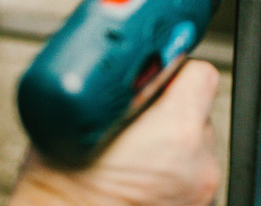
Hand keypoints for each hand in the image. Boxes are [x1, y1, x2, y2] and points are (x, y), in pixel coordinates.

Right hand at [8, 60, 221, 205]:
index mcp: (176, 132)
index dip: (176, 70)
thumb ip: (119, 90)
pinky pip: (188, 175)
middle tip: (132, 124)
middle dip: (168, 110)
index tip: (157, 74)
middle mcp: (198, 163)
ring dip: (170, 145)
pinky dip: (169, 174)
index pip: (200, 74)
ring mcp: (200, 191)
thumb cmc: (59, 194)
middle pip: (197, 111)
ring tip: (131, 159)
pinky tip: (139, 181)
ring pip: (193, 145)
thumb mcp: (80, 121)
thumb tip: (129, 67)